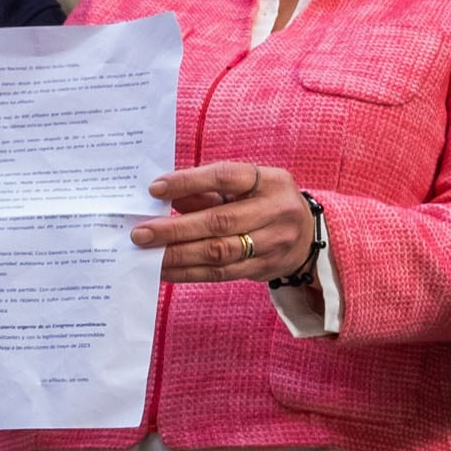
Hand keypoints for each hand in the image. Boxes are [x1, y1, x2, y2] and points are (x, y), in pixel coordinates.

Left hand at [133, 162, 314, 283]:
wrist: (309, 237)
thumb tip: (161, 196)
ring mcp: (274, 243)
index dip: (189, 182)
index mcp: (270, 181)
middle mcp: (276, 211)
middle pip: (220, 221)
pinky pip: (221, 274)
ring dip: (179, 255)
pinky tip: (166, 269)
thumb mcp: (247, 187)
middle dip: (176, 229)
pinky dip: (189, 272)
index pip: (226, 177)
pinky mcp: (264, 269)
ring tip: (149, 254)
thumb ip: (207, 190)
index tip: (155, 189)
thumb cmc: (266, 203)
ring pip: (219, 252)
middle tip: (141, 233)